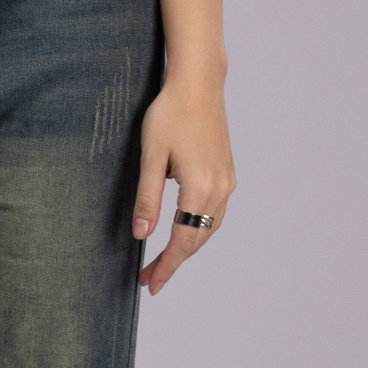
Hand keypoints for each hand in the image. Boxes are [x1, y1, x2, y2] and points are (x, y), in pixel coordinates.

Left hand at [132, 80, 234, 295]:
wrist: (199, 84)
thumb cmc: (170, 114)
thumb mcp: (150, 156)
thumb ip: (147, 199)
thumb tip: (140, 235)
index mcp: (200, 187)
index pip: (182, 240)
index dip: (166, 265)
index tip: (150, 284)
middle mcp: (220, 188)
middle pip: (198, 239)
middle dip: (174, 262)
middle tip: (150, 279)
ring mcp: (227, 181)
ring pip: (209, 227)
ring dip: (187, 247)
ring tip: (163, 261)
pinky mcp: (227, 173)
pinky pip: (215, 212)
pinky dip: (199, 229)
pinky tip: (183, 231)